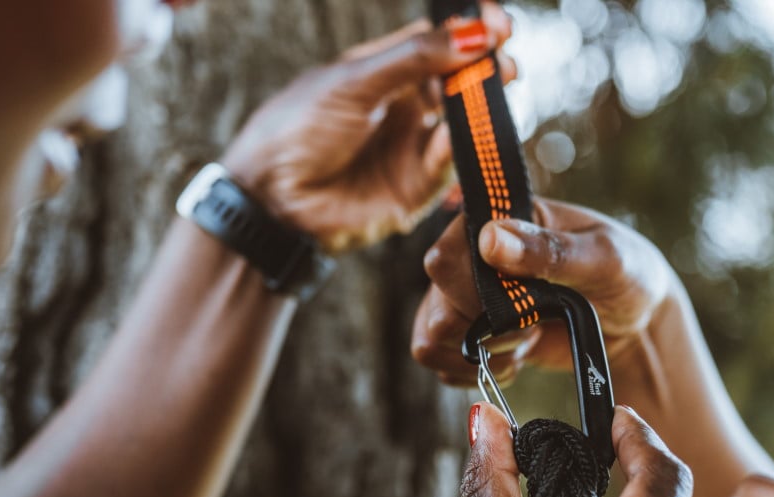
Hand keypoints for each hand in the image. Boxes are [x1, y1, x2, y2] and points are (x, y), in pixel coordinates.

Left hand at [221, 5, 513, 251]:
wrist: (269, 196)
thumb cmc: (296, 128)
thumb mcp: (355, 81)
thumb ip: (414, 58)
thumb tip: (472, 32)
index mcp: (385, 72)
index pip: (438, 43)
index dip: (469, 32)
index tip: (496, 24)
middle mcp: (404, 108)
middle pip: (460, 84)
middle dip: (487, 71)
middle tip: (504, 64)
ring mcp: (412, 147)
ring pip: (463, 125)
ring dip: (482, 111)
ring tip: (494, 97)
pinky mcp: (415, 188)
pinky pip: (449, 166)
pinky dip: (461, 149)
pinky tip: (462, 134)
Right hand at [412, 199, 673, 385]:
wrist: (636, 319)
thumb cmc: (626, 273)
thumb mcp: (602, 256)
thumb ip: (549, 249)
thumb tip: (490, 239)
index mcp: (497, 220)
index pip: (443, 259)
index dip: (475, 296)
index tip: (523, 309)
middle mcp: (470, 257)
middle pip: (436, 307)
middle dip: (489, 332)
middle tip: (534, 327)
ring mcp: (464, 297)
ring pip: (430, 339)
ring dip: (483, 356)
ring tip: (526, 343)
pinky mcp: (468, 334)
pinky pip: (441, 364)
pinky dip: (480, 374)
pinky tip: (516, 358)